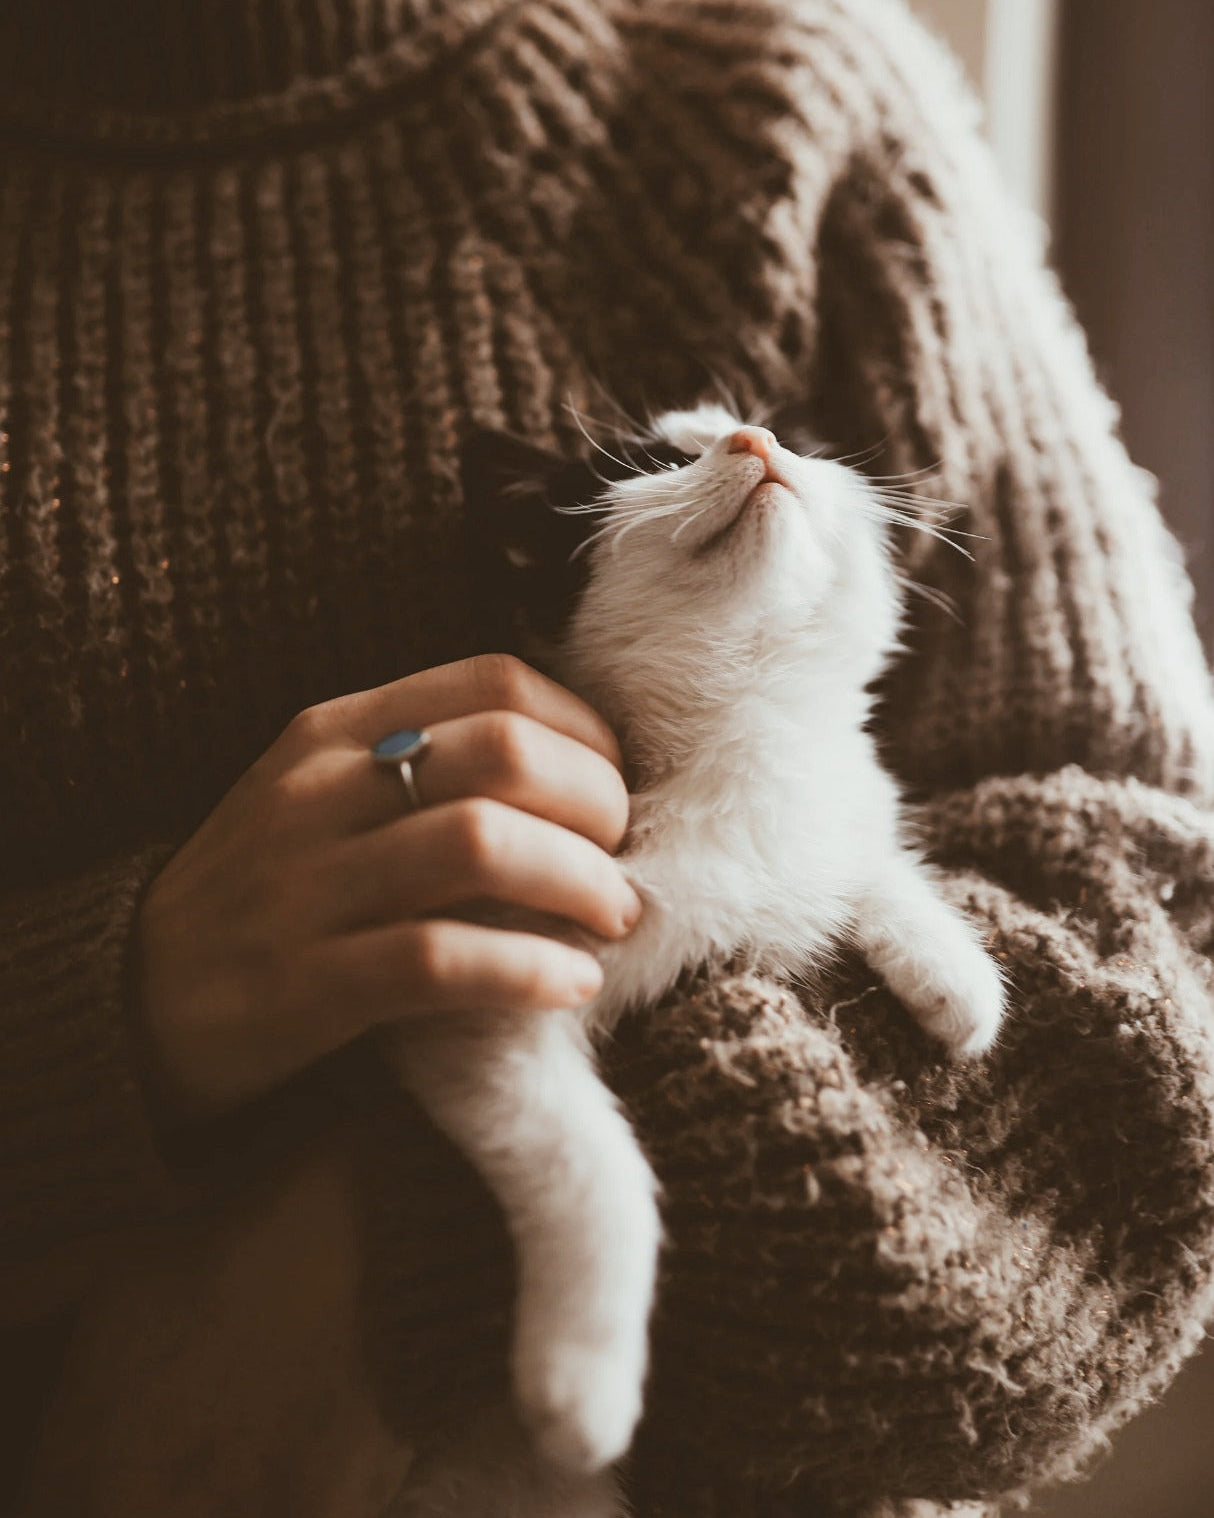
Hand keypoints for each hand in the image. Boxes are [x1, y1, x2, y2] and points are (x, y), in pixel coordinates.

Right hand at [135, 655, 637, 1121]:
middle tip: (624, 861)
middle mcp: (320, 791)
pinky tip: (571, 985)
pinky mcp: (304, 983)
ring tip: (614, 919)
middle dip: (599, 804)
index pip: (496, 682)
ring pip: (483, 846)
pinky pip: (441, 960)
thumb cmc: (266, 893)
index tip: (617, 789)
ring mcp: (307, 885)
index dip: (586, 732)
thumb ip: (425, 767)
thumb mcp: (324, 798)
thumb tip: (579, 772)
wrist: (132, 1001)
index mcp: (334, 731)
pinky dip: (530, 970)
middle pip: (507, 754)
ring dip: (580, 884)